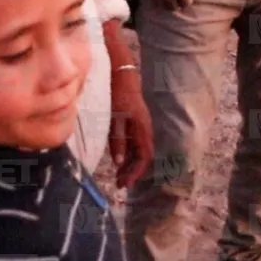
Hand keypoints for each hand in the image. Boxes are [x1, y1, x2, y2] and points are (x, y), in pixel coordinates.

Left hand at [108, 66, 152, 188]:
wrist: (122, 76)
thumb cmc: (119, 95)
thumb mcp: (116, 118)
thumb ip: (118, 139)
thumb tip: (118, 162)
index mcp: (142, 129)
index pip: (144, 156)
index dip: (136, 172)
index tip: (126, 184)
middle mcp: (144, 130)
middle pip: (142, 156)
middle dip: (132, 172)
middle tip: (119, 184)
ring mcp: (140, 127)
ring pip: (138, 152)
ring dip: (129, 165)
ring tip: (118, 177)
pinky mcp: (134, 124)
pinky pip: (134, 144)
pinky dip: (127, 155)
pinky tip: (118, 161)